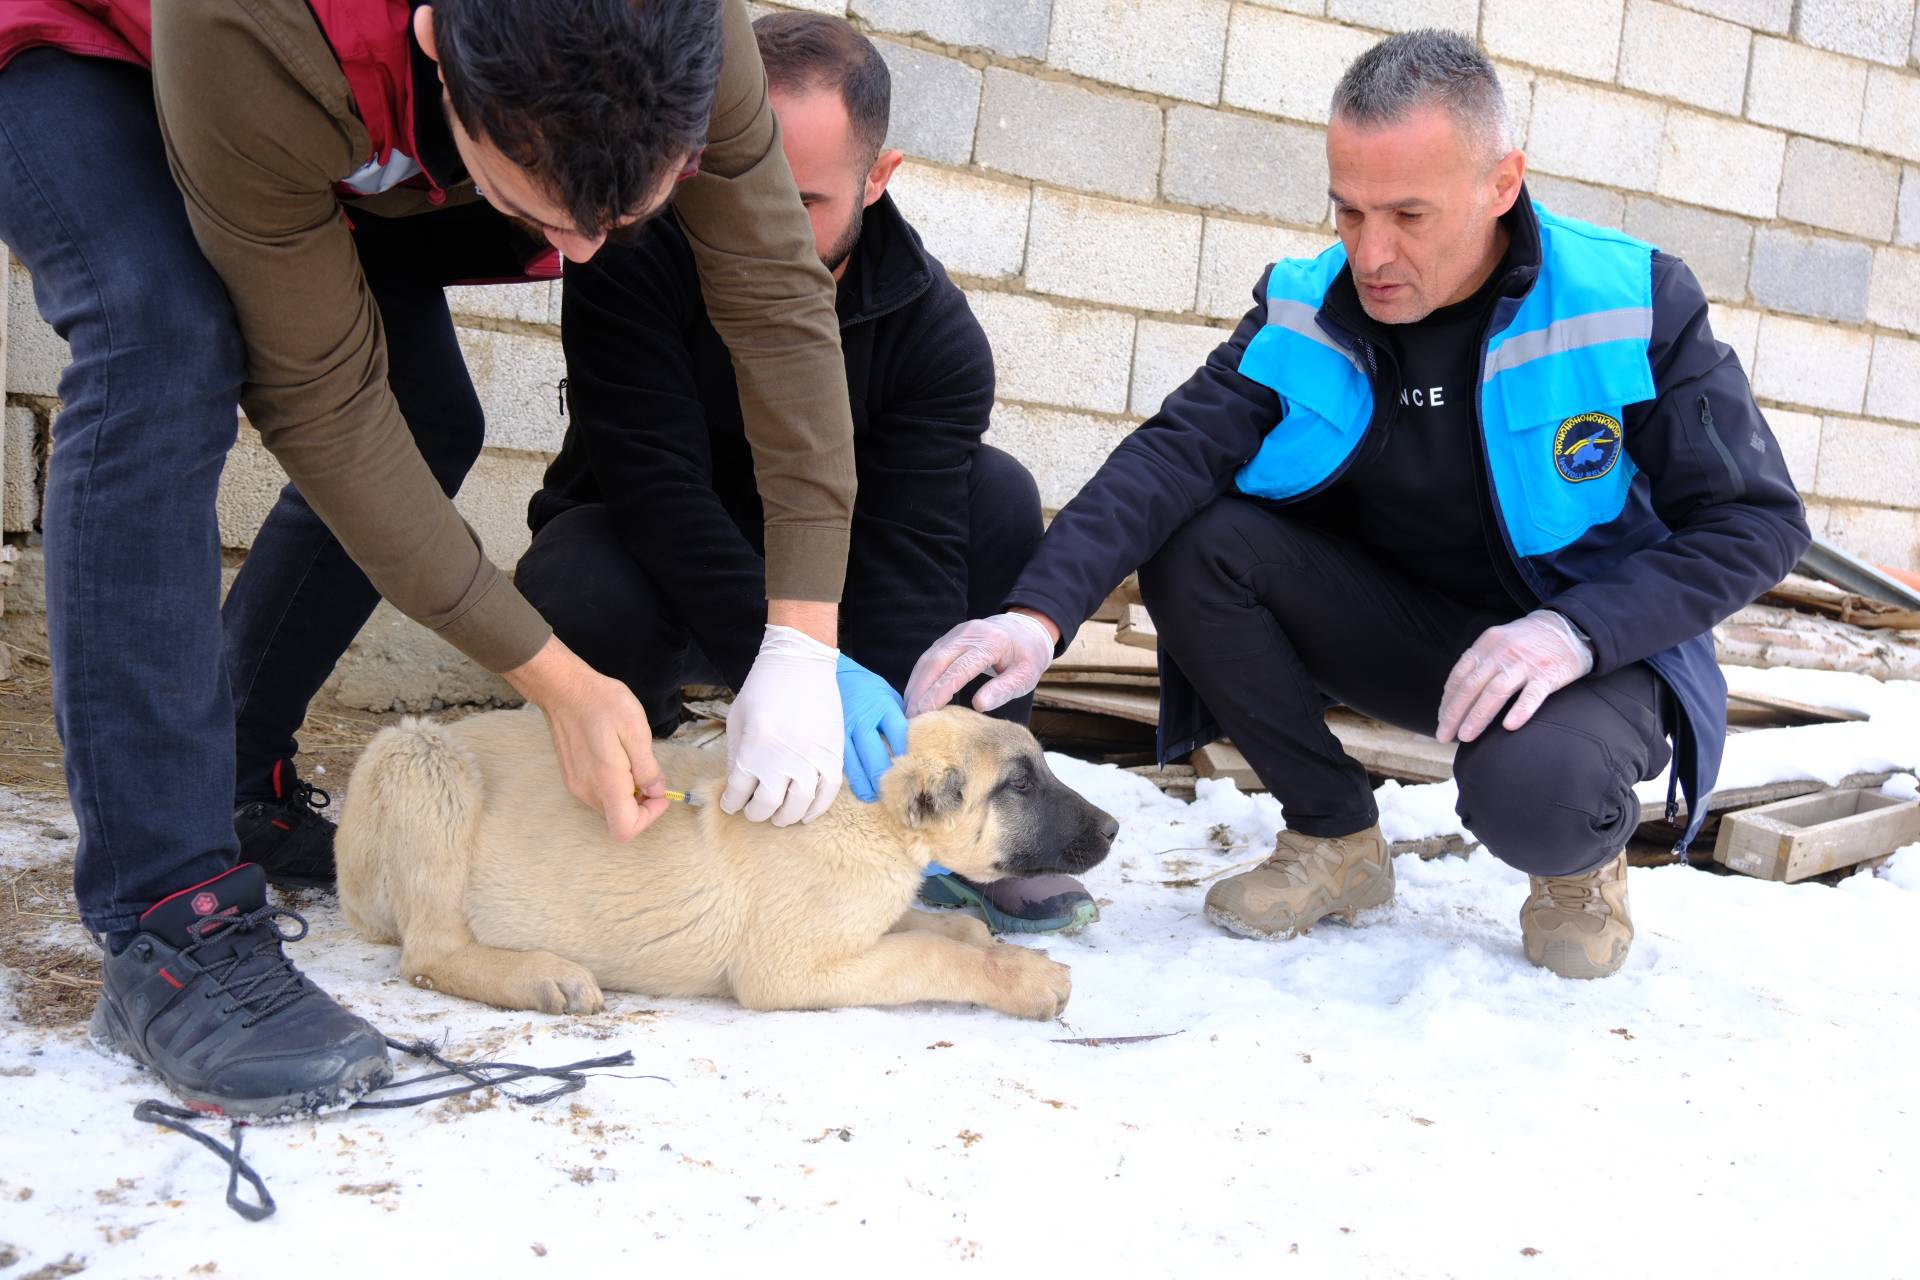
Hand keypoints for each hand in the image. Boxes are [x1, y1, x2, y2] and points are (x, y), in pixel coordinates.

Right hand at [503, 636, 669, 841]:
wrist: (564, 689)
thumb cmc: (601, 704)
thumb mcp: (636, 730)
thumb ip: (647, 767)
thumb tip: (656, 791)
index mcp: (606, 782)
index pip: (625, 829)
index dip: (649, 817)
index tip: (659, 792)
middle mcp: (587, 791)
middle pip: (618, 819)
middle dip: (641, 804)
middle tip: (649, 772)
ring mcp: (576, 785)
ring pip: (609, 807)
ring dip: (627, 793)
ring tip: (632, 760)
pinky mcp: (571, 777)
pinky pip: (597, 794)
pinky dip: (613, 785)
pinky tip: (617, 757)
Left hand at [721, 624, 843, 824]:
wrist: (800, 662)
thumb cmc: (763, 688)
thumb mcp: (737, 720)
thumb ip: (735, 756)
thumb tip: (737, 788)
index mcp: (752, 749)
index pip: (738, 793)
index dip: (731, 803)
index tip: (732, 803)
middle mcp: (781, 759)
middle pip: (767, 805)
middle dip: (756, 813)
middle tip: (755, 811)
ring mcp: (810, 758)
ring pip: (798, 805)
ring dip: (786, 817)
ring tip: (779, 817)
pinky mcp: (833, 755)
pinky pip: (827, 793)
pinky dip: (816, 808)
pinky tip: (806, 813)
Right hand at [837, 655, 908, 802]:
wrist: (829, 672)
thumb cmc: (865, 688)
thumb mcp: (888, 696)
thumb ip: (899, 718)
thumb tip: (916, 744)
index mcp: (883, 706)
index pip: (899, 737)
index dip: (906, 758)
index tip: (913, 775)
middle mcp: (862, 719)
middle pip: (876, 757)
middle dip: (885, 780)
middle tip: (894, 797)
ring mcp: (841, 730)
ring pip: (853, 765)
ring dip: (863, 784)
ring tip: (871, 797)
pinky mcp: (826, 738)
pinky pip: (837, 762)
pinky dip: (846, 776)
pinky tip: (851, 786)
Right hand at [904, 610, 1057, 714]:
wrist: (1026, 628)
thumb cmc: (1027, 656)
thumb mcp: (1025, 675)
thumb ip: (1003, 689)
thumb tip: (979, 705)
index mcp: (990, 643)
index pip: (959, 669)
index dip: (939, 691)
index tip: (925, 712)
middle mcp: (969, 634)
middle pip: (936, 662)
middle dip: (920, 691)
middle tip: (909, 717)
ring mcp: (956, 633)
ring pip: (928, 659)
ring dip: (916, 685)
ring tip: (908, 710)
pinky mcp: (949, 637)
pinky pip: (929, 657)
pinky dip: (919, 677)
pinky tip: (914, 695)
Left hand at [1436, 609, 1594, 742]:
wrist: (1569, 626)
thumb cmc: (1528, 641)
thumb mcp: (1499, 642)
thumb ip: (1480, 663)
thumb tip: (1456, 694)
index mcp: (1486, 644)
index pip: (1459, 675)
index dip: (1448, 700)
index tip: (1441, 720)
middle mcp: (1502, 652)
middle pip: (1472, 686)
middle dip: (1454, 713)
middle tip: (1444, 736)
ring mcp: (1526, 662)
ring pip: (1496, 691)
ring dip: (1478, 716)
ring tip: (1466, 737)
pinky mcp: (1549, 673)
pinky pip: (1533, 694)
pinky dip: (1520, 710)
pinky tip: (1510, 727)